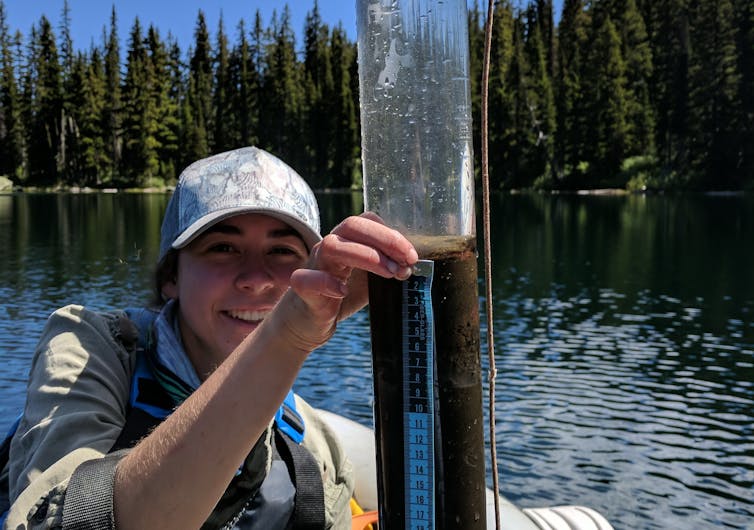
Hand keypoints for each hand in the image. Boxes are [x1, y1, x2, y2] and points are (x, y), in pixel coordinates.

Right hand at [278, 212, 417, 350]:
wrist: (309, 321)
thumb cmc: (341, 295)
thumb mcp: (369, 279)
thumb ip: (387, 269)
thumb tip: (412, 266)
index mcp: (347, 241)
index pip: (367, 221)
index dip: (391, 234)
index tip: (411, 255)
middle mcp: (329, 247)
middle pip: (351, 225)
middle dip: (384, 240)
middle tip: (406, 262)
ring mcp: (314, 265)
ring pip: (331, 245)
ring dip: (365, 256)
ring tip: (389, 274)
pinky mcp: (302, 289)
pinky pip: (305, 278)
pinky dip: (326, 282)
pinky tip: (342, 292)